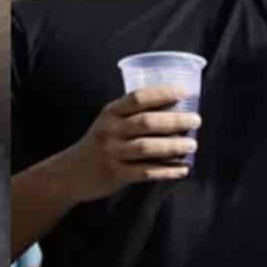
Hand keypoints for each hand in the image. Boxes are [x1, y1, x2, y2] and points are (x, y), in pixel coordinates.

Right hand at [60, 85, 200, 202]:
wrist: (70, 173)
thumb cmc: (102, 141)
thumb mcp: (111, 121)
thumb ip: (136, 113)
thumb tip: (180, 106)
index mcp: (111, 112)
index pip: (138, 98)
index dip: (162, 93)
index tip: (184, 93)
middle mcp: (110, 130)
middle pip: (146, 122)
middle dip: (174, 120)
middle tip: (196, 120)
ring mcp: (111, 153)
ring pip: (146, 147)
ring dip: (173, 146)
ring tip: (192, 144)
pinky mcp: (115, 174)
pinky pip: (145, 171)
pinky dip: (166, 170)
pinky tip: (183, 168)